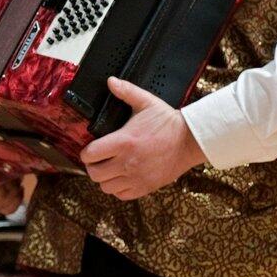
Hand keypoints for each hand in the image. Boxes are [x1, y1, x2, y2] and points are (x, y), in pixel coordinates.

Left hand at [79, 77, 204, 200]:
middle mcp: (127, 162)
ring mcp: (136, 177)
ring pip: (106, 187)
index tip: (90, 149)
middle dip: (92, 166)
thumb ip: (126, 91)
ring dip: (104, 178)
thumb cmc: (168, 122)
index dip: (86, 152)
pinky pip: (122, 195)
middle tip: (97, 160)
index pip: (90, 154)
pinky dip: (118, 189)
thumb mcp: (147, 102)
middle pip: (94, 174)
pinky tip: (122, 178)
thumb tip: (111, 81)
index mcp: (123, 142)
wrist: (190, 141)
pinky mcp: (146, 187)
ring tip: (109, 169)